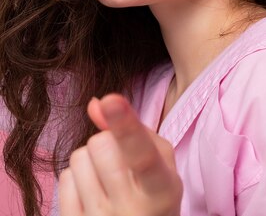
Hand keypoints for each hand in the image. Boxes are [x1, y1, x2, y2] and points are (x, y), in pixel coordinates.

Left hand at [59, 94, 182, 215]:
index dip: (126, 126)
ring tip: (109, 178)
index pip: (141, 154)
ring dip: (93, 159)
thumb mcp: (161, 162)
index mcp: (161, 191)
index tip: (111, 99)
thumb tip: (95, 103)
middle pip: (101, 143)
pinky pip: (64, 179)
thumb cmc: (156, 194)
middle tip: (123, 159)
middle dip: (110, 140)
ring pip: (79, 157)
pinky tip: (95, 191)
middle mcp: (130, 209)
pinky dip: (79, 177)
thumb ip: (135, 129)